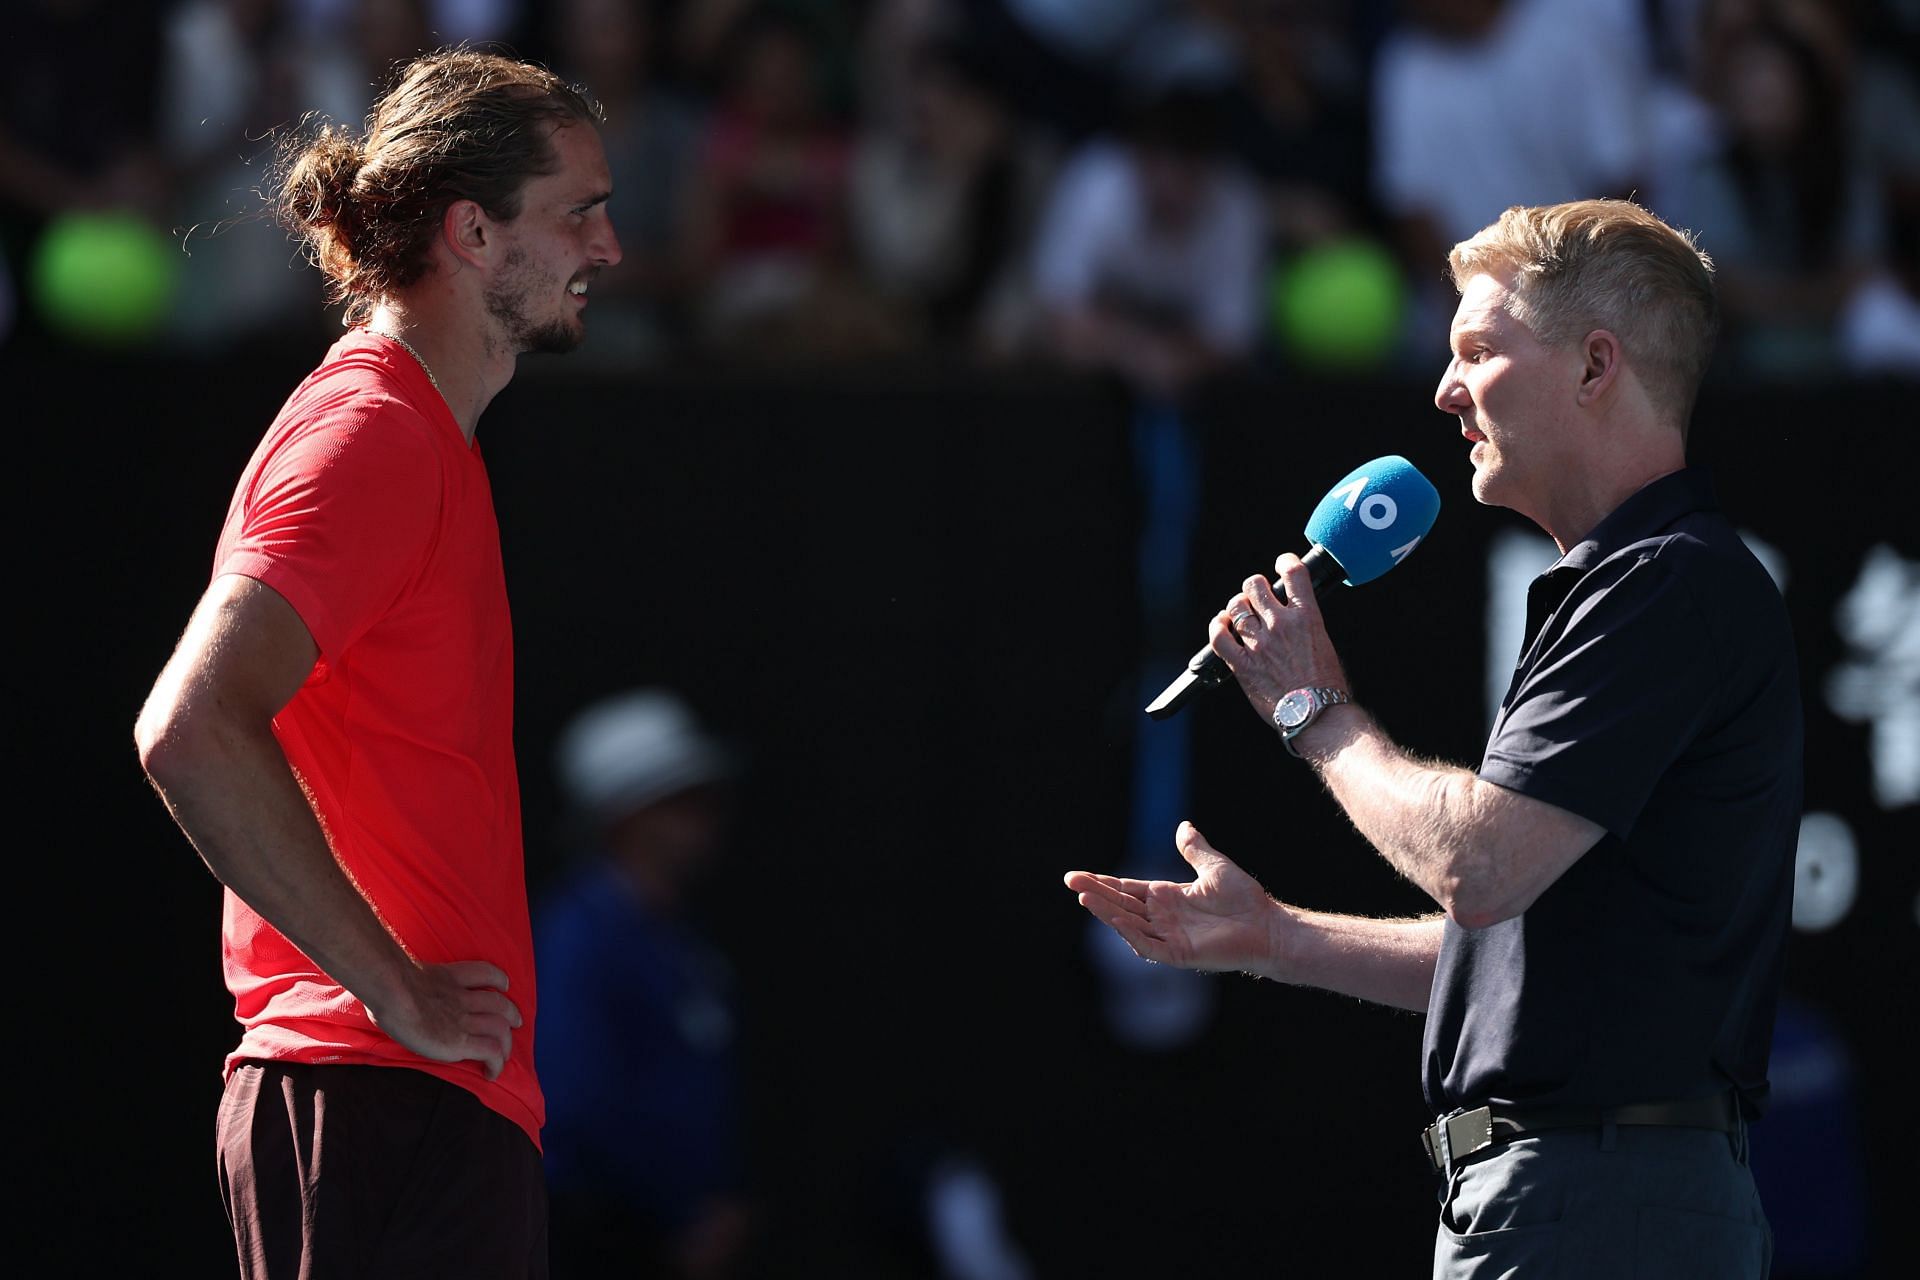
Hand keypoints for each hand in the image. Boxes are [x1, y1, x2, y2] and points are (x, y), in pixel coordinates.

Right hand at [365, 960, 522, 1080]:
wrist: (393, 992)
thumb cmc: (384, 985)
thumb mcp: (400, 975)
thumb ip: (404, 981)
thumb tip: (385, 987)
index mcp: (448, 978)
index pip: (483, 973)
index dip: (498, 979)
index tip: (503, 986)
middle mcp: (462, 998)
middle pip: (499, 1003)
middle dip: (511, 1013)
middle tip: (516, 1022)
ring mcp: (464, 1019)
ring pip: (500, 1028)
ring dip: (507, 1042)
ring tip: (505, 1055)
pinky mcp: (461, 1041)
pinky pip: (490, 1052)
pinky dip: (497, 1062)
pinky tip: (493, 1072)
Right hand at [1064, 823, 1280, 975]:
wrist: (1268, 926)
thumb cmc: (1245, 900)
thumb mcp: (1214, 867)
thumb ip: (1194, 849)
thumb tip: (1183, 825)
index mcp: (1167, 898)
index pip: (1127, 890)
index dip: (1103, 882)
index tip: (1079, 875)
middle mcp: (1163, 918)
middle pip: (1121, 904)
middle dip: (1096, 893)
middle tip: (1070, 881)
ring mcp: (1169, 937)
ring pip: (1129, 924)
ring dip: (1107, 912)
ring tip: (1085, 897)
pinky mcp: (1179, 954)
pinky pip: (1149, 945)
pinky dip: (1132, 934)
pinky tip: (1117, 919)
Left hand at [1208, 552, 1347, 722]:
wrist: (1316, 714)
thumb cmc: (1325, 686)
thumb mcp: (1323, 644)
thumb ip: (1304, 625)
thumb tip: (1292, 616)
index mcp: (1307, 617)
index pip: (1293, 575)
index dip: (1285, 563)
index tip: (1282, 564)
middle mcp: (1281, 625)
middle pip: (1255, 586)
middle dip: (1254, 586)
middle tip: (1255, 595)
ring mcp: (1260, 644)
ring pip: (1237, 607)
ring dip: (1236, 606)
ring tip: (1239, 612)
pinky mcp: (1243, 664)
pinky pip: (1219, 637)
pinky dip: (1217, 627)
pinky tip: (1221, 625)